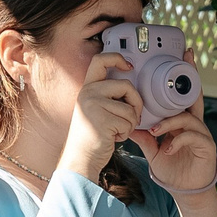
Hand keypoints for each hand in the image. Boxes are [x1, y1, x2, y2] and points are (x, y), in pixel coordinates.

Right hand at [61, 51, 142, 182]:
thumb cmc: (91, 137)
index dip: (117, 58)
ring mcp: (94, 105)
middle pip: (126, 85)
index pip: (100, 60)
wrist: (80, 158)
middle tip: (132, 116)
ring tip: (116, 130)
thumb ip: (107, 95)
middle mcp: (88, 93)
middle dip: (136, 102)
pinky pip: (128, 122)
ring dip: (130, 123)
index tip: (129, 66)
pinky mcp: (102, 120)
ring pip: (130, 108)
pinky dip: (126, 133)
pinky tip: (114, 137)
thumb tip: (131, 86)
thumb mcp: (94, 109)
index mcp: (87, 88)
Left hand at [132, 98, 216, 193]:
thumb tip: (131, 128)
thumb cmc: (172, 172)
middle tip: (148, 110)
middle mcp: (192, 127)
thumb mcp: (154, 154)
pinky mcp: (207, 146)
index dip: (163, 100)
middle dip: (169, 103)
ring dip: (169, 123)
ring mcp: (201, 135)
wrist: (185, 192)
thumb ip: (145, 141)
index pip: (176, 106)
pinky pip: (194, 136)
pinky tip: (168, 150)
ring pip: (187, 119)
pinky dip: (179, 140)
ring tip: (154, 132)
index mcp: (181, 126)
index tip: (144, 104)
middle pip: (186, 105)